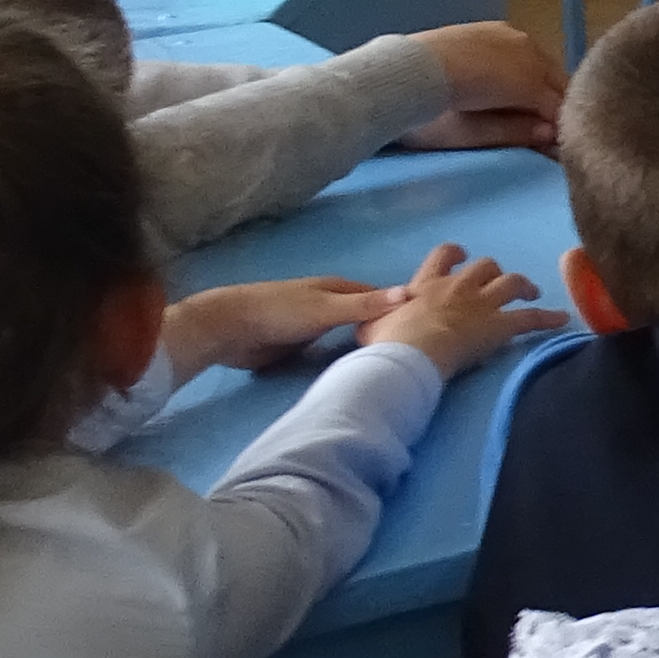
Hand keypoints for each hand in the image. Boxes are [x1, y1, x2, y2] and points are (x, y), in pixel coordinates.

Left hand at [161, 274, 394, 374]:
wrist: (232, 328)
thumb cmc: (280, 312)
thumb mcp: (327, 308)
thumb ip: (365, 305)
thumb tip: (410, 293)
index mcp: (337, 288)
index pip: (379, 297)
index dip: (400, 309)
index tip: (426, 325)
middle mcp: (329, 303)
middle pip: (364, 316)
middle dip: (385, 328)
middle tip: (412, 350)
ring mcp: (314, 324)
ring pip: (347, 335)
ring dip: (364, 344)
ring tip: (390, 363)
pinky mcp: (300, 344)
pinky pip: (331, 351)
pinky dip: (344, 357)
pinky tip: (356, 369)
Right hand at [362, 243, 567, 376]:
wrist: (410, 353)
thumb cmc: (387, 342)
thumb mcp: (369, 325)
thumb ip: (374, 317)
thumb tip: (367, 319)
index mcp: (426, 284)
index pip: (444, 256)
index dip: (456, 255)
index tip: (462, 258)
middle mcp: (458, 286)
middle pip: (485, 265)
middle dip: (493, 272)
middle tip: (498, 283)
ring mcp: (481, 303)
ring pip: (511, 281)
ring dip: (523, 285)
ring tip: (530, 293)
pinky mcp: (500, 325)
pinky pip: (531, 318)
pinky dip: (548, 318)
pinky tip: (562, 320)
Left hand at [404, 17, 567, 151]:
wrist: (401, 73)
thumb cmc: (436, 113)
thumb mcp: (473, 133)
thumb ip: (516, 132)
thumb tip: (551, 134)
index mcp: (528, 80)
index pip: (558, 107)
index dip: (559, 130)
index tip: (555, 149)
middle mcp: (528, 51)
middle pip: (556, 81)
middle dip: (555, 106)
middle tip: (544, 132)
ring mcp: (511, 35)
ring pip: (542, 63)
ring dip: (541, 86)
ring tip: (526, 109)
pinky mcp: (493, 28)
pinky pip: (523, 50)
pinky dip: (524, 68)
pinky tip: (508, 83)